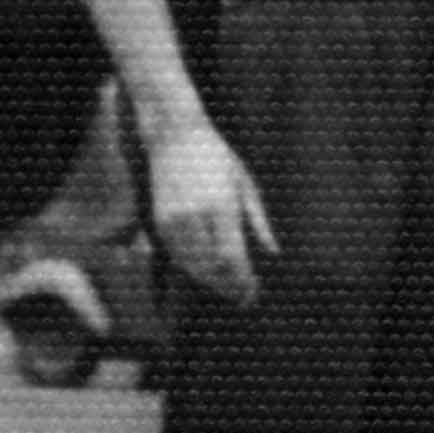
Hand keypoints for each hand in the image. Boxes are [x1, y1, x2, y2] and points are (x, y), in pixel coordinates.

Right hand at [142, 112, 278, 305]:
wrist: (173, 135)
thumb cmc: (217, 157)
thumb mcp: (246, 183)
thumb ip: (259, 220)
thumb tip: (273, 252)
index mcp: (221, 206)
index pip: (233, 259)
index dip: (244, 281)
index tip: (254, 292)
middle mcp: (195, 215)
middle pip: (212, 267)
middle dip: (229, 286)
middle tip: (244, 297)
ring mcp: (174, 218)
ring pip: (192, 264)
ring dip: (211, 280)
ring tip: (228, 288)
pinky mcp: (160, 218)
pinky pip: (177, 254)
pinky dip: (192, 267)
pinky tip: (207, 271)